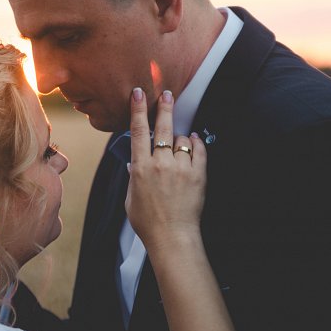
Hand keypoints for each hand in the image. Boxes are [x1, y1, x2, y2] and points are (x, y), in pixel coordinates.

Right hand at [125, 87, 206, 252]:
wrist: (172, 237)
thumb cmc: (147, 221)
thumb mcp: (131, 196)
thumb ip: (134, 175)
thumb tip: (136, 162)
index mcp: (141, 168)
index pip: (138, 131)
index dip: (137, 109)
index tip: (138, 94)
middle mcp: (161, 164)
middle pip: (162, 127)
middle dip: (163, 107)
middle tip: (167, 93)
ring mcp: (181, 168)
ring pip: (181, 139)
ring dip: (179, 139)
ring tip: (177, 147)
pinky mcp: (198, 175)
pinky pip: (198, 150)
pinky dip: (196, 143)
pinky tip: (194, 141)